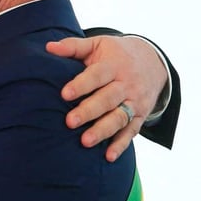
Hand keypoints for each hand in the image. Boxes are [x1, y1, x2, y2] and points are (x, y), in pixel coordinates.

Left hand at [46, 35, 167, 161]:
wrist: (152, 61)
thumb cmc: (115, 53)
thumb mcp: (97, 44)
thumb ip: (73, 46)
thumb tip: (48, 47)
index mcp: (113, 65)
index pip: (97, 75)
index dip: (81, 84)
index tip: (64, 94)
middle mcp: (126, 84)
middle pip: (108, 99)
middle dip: (89, 111)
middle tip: (69, 122)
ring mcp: (135, 101)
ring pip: (119, 118)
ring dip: (103, 131)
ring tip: (85, 142)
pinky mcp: (140, 116)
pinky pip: (131, 132)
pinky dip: (121, 145)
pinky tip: (108, 156)